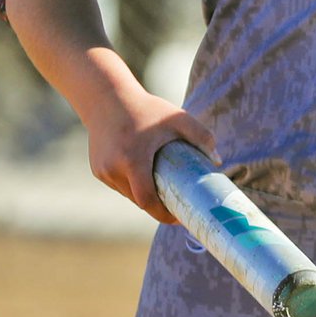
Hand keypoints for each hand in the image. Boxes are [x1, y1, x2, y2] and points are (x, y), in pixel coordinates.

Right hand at [86, 88, 220, 224]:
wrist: (106, 98)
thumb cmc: (146, 109)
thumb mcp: (177, 118)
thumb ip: (202, 136)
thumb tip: (218, 161)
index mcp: (132, 160)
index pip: (146, 200)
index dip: (163, 214)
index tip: (179, 218)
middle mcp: (113, 169)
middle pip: (139, 200)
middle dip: (158, 206)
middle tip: (178, 205)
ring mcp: (102, 171)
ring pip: (128, 194)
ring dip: (144, 196)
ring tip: (164, 191)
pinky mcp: (97, 170)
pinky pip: (119, 185)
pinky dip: (133, 185)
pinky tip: (145, 178)